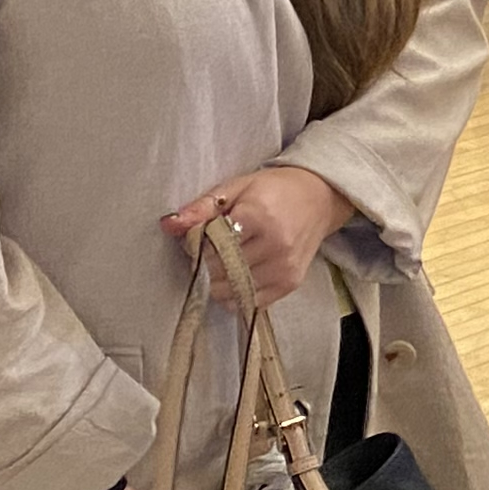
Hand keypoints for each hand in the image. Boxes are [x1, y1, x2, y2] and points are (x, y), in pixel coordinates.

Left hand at [162, 164, 355, 309]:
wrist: (320, 198)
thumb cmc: (274, 189)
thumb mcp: (236, 187)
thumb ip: (202, 207)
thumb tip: (168, 224)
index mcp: (259, 217)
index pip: (210, 246)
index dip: (196, 245)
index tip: (199, 236)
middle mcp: (275, 246)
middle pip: (219, 270)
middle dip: (205, 264)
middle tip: (210, 250)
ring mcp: (284, 268)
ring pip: (231, 290)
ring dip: (218, 281)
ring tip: (225, 261)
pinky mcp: (290, 284)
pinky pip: (249, 302)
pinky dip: (235, 294)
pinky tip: (237, 276)